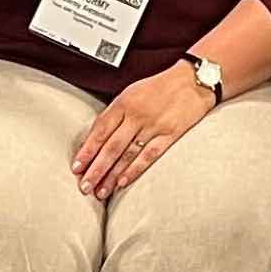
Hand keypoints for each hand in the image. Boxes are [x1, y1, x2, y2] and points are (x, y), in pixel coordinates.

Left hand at [73, 69, 211, 197]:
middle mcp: (136, 115)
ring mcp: (153, 126)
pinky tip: (123, 182)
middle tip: (84, 186)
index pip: (100, 131)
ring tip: (101, 191)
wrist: (193, 80)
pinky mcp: (170, 135)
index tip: (77, 167)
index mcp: (124, 102)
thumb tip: (97, 136)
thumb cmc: (161, 86)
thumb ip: (116, 113)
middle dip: (95, 169)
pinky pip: (149, 155)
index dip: (87, 151)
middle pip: (111, 147)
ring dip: (112, 175)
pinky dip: (134, 170)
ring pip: (127, 155)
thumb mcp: (132, 92)